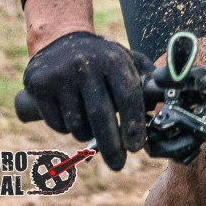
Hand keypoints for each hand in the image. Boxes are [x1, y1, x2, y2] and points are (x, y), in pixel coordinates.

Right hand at [23, 32, 152, 168]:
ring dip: (88, 135)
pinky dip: (67, 129)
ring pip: (78, 125)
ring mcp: (60, 76)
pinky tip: (71, 114)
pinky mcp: (39, 86)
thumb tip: (165, 103)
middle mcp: (86, 65)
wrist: (59, 40)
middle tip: (119, 165)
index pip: (127, 95)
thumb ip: (146, 78)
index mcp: (112, 59)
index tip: (137, 147)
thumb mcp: (125, 58)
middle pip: (101, 116)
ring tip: (92, 124)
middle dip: (112, 146)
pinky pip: (57, 124)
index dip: (133, 124)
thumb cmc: (100, 57)